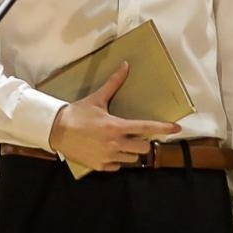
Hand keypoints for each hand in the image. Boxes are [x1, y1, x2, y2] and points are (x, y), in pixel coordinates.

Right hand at [48, 61, 181, 171]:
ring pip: (131, 159)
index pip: (145, 127)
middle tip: (135, 135)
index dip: (163, 128)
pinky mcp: (100, 166)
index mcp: (116, 126)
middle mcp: (114, 143)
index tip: (176, 128)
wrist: (56, 130)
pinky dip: (117, 160)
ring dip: (130, 151)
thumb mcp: (97, 98)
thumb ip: (114, 83)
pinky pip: (117, 166)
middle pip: (143, 148)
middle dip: (142, 141)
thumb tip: (125, 66)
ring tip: (119, 142)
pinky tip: (108, 150)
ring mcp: (107, 157)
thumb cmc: (77, 113)